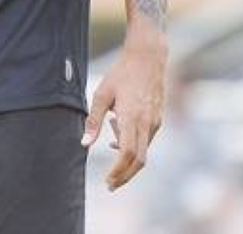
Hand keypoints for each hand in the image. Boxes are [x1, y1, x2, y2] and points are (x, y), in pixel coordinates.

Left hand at [81, 43, 165, 190]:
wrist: (148, 57)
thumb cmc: (121, 73)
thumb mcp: (101, 94)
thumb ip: (93, 121)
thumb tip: (84, 144)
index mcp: (131, 117)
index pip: (127, 154)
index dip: (118, 171)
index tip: (107, 181)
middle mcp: (147, 122)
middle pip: (139, 160)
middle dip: (125, 176)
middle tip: (110, 185)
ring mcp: (155, 121)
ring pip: (144, 151)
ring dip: (127, 159)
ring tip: (110, 144)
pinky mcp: (158, 118)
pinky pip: (147, 140)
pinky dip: (134, 145)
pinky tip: (119, 132)